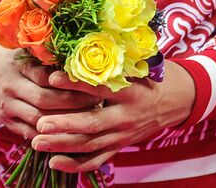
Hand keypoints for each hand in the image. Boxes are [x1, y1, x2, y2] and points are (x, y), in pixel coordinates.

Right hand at [0, 36, 101, 140]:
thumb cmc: (13, 57)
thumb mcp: (26, 50)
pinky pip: (29, 133)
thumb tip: (84, 58)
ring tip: (87, 119)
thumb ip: (49, 55)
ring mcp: (7, 107)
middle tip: (97, 102)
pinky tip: (69, 134)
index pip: (48, 76)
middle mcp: (12, 87)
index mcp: (19, 66)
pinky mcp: (6, 122)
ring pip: (38, 119)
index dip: (72, 82)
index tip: (93, 83)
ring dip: (64, 122)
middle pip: (44, 99)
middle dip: (73, 103)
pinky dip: (49, 136)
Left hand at [32, 60, 196, 172]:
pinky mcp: (121, 145)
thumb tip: (75, 50)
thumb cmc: (153, 76)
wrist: (179, 99)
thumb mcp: (139, 66)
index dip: (76, 83)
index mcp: (132, 91)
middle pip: (93, 123)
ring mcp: (124, 134)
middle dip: (65, 125)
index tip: (51, 78)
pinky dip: (75, 164)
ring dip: (62, 145)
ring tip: (36, 142)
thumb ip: (112, 63)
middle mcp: (127, 115)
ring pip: (90, 144)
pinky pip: (97, 160)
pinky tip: (53, 162)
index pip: (100, 88)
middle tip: (40, 123)